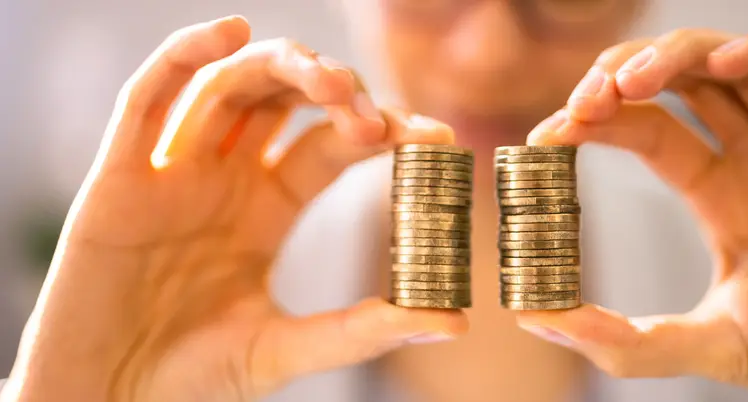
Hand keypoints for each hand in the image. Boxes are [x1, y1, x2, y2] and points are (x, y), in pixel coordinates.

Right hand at [0, 16, 465, 401]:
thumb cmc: (191, 382)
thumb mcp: (285, 350)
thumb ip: (362, 332)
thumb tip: (451, 322)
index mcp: (266, 210)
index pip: (333, 145)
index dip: (381, 129)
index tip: (434, 134)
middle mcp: (224, 181)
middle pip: (284, 102)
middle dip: (334, 92)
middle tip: (374, 117)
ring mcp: (173, 174)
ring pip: (227, 88)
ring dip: (279, 68)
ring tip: (328, 80)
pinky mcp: (118, 180)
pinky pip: (146, 100)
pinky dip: (183, 56)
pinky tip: (230, 33)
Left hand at [517, 25, 747, 400]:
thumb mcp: (704, 345)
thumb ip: (624, 339)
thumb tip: (539, 317)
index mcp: (720, 193)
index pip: (650, 128)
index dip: (600, 118)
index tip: (550, 130)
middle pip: (688, 82)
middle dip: (630, 73)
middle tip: (586, 94)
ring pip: (743, 62)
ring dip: (682, 54)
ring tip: (631, 79)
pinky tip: (724, 64)